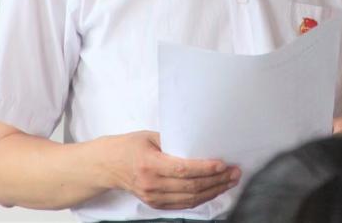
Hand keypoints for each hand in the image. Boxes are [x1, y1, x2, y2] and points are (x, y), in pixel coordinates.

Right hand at [104, 131, 240, 209]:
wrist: (107, 166)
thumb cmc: (128, 146)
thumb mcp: (149, 136)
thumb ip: (173, 141)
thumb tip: (200, 142)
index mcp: (149, 164)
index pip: (183, 170)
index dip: (205, 168)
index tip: (223, 164)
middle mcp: (151, 184)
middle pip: (191, 187)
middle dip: (217, 180)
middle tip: (234, 172)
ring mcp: (153, 197)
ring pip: (190, 199)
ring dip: (213, 191)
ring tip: (230, 181)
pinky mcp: (155, 204)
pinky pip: (183, 204)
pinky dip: (201, 198)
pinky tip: (214, 190)